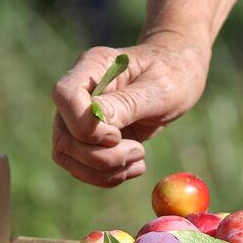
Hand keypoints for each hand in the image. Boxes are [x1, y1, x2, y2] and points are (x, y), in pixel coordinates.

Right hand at [51, 34, 209, 186]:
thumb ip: (125, 104)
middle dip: (99, 157)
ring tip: (139, 160)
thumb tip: (94, 122)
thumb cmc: (172, 75)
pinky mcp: (90, 138)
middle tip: (139, 152)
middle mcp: (80, 92)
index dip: (83, 125)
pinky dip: (107, 175)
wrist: (179, 79)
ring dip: (102, 170)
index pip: (64, 96)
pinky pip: (82, 166)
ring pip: (67, 155)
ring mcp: (81, 116)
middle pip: (63, 134)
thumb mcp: (158, 88)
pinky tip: (135, 167)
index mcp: (93, 67)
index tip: (116, 136)